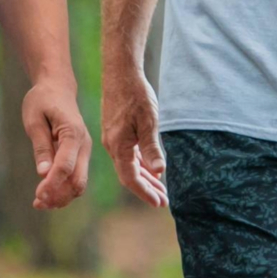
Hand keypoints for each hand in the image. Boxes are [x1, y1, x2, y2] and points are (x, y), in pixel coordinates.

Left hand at [24, 79, 91, 210]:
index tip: (37, 197)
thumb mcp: (34, 120)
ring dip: (61, 197)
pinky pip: (75, 177)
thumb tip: (43, 173)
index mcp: (73, 134)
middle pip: (77, 181)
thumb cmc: (42, 100)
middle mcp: (84, 145)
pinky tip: (46, 195)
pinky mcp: (80, 155)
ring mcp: (84, 152)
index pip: (65, 167)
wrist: (57, 88)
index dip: (52, 185)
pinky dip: (63, 189)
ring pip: (78, 184)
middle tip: (37, 203)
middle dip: (59, 196)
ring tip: (39, 203)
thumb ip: (41, 147)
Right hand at [99, 68, 166, 207]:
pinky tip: (151, 170)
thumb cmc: (135, 95)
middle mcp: (113, 146)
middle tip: (163, 202)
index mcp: (118, 146)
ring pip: (129, 166)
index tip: (159, 203)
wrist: (120, 73)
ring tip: (161, 191)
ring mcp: (114, 139)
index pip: (131, 178)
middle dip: (146, 189)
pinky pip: (128, 155)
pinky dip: (140, 165)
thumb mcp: (148, 121)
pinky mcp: (117, 133)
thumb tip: (159, 171)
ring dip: (145, 178)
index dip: (145, 192)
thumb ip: (152, 147)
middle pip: (129, 175)